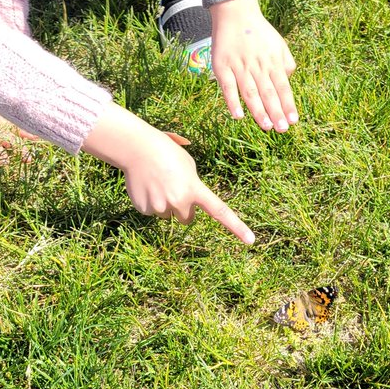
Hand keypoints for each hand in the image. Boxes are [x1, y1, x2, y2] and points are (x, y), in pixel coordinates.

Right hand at [83, 104, 253, 242]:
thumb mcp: (189, 166)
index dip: (236, 227)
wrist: (138, 148)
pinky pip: (151, 212)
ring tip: (157, 182)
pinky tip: (146, 185)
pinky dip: (149, 201)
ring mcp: (160, 207)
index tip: (251, 240)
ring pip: (167, 214)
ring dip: (165, 203)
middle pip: (186, 217)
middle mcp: (179, 201)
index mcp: (195, 189)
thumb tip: (188, 205)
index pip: (220, 211)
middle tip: (173, 186)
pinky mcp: (144, 209)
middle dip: (182, 206)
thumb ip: (194, 186)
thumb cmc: (168, 153)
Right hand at [210, 0, 297, 131]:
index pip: (283, 87)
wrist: (235, 13)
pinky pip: (228, 87)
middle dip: (276, 112)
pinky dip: (233, 102)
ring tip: (266, 126)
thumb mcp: (279, 43)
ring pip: (251, 92)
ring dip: (259, 111)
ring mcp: (239, 67)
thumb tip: (289, 80)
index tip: (293, 120)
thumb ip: (286, 62)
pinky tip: (239, 116)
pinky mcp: (222, 67)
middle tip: (282, 129)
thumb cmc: (258, 31)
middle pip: (269, 92)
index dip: (288, 104)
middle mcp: (258, 65)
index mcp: (273, 61)